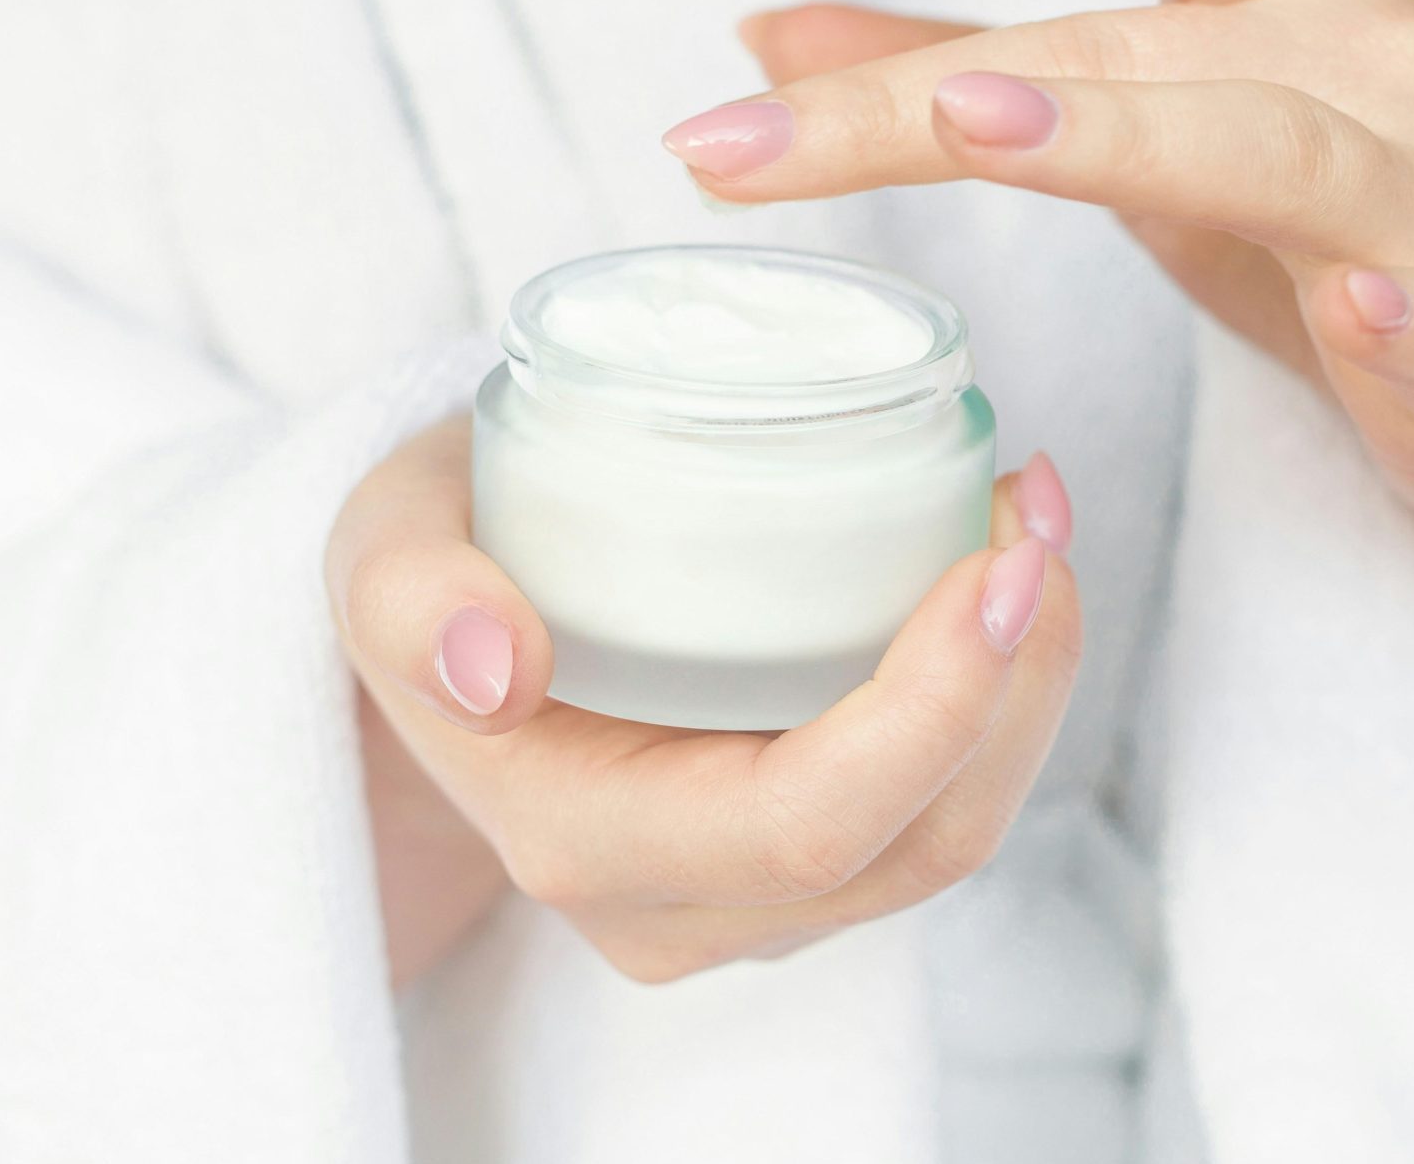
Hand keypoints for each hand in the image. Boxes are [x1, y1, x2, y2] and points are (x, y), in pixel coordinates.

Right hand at [327, 419, 1081, 982]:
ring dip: (1024, 684)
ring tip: (1028, 522)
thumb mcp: (380, 553)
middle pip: (918, 841)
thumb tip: (493, 659)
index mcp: (581, 840)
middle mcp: (674, 906)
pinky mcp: (794, 857)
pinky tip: (996, 574)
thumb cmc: (425, 571)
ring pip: (947, 834)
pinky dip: (993, 695)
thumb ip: (409, 592)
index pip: (808, 825)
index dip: (934, 709)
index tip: (997, 560)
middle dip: (1015, 680)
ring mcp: (744, 900)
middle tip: (1033, 506)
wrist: (430, 635)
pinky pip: (933, 806)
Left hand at [667, 0, 1413, 909]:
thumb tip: (764, 27)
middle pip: (1114, 22)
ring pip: (1259, 139)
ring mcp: (1413, 170)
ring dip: (1115, 127)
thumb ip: (963, 60)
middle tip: (729, 133)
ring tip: (973, 120)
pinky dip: (1385, 306)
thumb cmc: (1317, 207)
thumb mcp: (1135, 112)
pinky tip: (1348, 315)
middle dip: (913, 80)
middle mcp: (1339, 36)